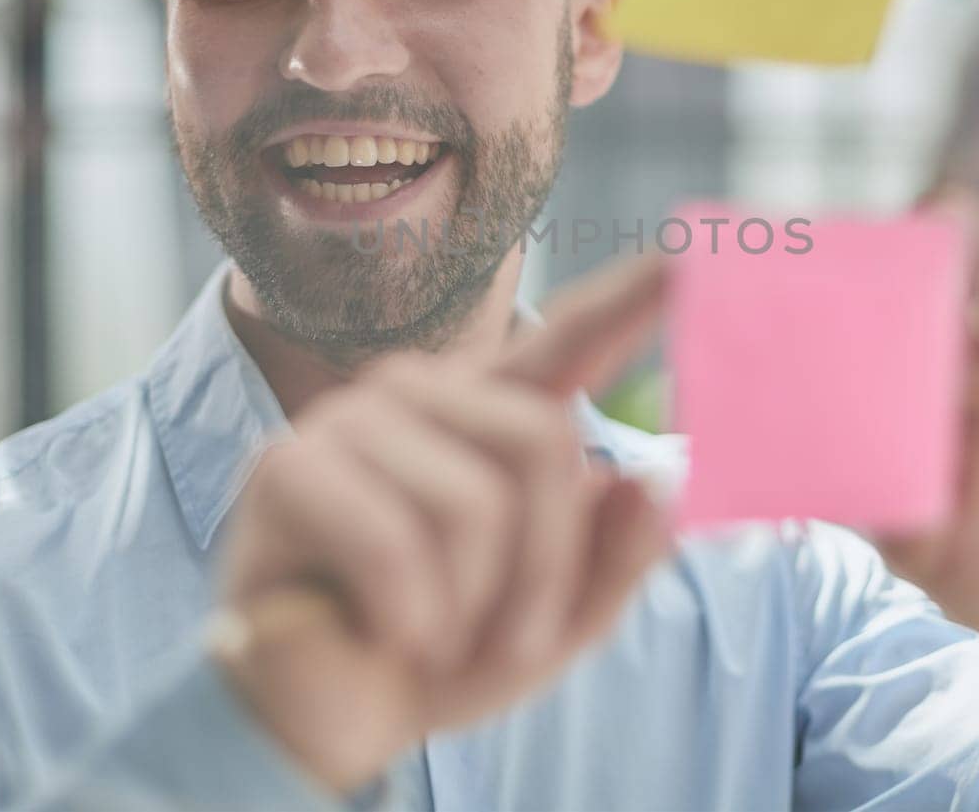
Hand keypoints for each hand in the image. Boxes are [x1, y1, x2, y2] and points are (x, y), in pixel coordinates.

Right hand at [211, 254, 672, 793]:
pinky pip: (398, 545)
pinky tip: (380, 633)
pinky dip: (411, 619)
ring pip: (475, 501)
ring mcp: (349, 420)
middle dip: (546, 568)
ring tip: (430, 636)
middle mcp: (420, 393)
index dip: (628, 299)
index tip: (690, 256)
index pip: (567, 340)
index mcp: (488, 416)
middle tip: (512, 639)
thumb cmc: (440, 654)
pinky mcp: (288, 467)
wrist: (324, 721)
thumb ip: (616, 557)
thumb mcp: (554, 622)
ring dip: (473, 608)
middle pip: (543, 440)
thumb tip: (656, 480)